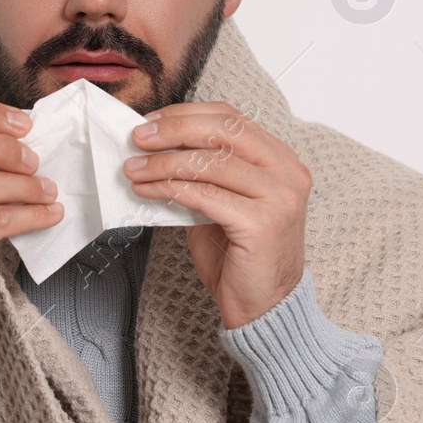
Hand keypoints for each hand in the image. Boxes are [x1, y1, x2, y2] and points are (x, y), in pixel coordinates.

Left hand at [124, 102, 308, 328]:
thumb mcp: (221, 203)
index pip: (232, 118)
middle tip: (137, 138)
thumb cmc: (241, 258)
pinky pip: (205, 195)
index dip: (186, 114)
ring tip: (134, 168)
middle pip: (223, 130)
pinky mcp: (262, 223)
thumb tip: (156, 147)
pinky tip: (148, 191)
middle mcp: (287, 173)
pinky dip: (170, 188)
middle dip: (173, 129)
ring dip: (164, 163)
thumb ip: (202, 173)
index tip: (151, 121)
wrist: (264, 308)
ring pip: (211, 162)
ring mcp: (280, 197)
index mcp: (281, 161)